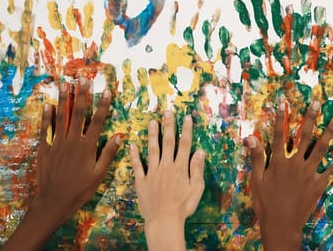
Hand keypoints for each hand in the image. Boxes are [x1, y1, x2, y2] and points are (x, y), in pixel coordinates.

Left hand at [3, 77, 121, 249]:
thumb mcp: (99, 174)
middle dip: (81, 95)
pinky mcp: (45, 149)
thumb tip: (119, 136)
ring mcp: (57, 144)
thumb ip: (108, 154)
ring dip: (64, 100)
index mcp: (87, 147)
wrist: (54, 201)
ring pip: (61, 117)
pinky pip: (46, 129)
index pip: (98, 121)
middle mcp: (72, 141)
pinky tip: (48, 105)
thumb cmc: (80, 190)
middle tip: (83, 79)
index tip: (106, 91)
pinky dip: (47, 117)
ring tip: (66, 84)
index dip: (103, 105)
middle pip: (78, 114)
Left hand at [129, 112, 204, 250]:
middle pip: (168, 142)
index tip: (187, 117)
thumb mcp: (196, 188)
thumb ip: (197, 169)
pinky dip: (134, 155)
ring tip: (151, 121)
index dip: (186, 130)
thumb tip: (200, 151)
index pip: (184, 144)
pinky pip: (137, 166)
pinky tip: (132, 145)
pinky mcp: (142, 181)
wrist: (164, 220)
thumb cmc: (183, 206)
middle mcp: (166, 166)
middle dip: (169, 126)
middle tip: (167, 112)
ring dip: (152, 135)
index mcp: (180, 167)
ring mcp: (153, 172)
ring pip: (152, 150)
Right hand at [247, 101, 332, 250]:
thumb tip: (251, 137)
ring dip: (330, 132)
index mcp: (279, 162)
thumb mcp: (256, 180)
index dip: (279, 119)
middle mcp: (296, 163)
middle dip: (311, 118)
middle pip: (304, 136)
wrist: (282, 224)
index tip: (282, 103)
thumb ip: (257, 158)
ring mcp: (309, 173)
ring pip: (321, 148)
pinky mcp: (318, 183)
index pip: (279, 135)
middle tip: (317, 103)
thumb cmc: (266, 203)